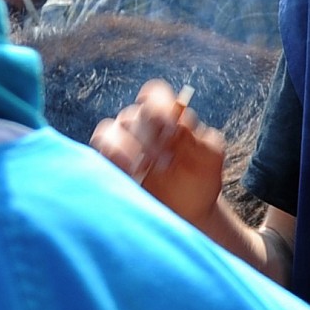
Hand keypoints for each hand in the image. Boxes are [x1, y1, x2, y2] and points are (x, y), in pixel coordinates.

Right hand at [91, 80, 223, 227]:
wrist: (185, 214)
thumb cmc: (198, 181)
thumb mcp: (209, 160)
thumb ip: (201, 140)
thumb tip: (180, 125)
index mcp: (167, 117)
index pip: (154, 95)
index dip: (159, 106)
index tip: (171, 129)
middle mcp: (140, 125)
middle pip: (135, 115)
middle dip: (151, 137)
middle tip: (165, 162)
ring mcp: (120, 142)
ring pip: (111, 129)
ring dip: (127, 147)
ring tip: (143, 168)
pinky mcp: (107, 162)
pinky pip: (99, 149)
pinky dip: (112, 157)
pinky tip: (128, 172)